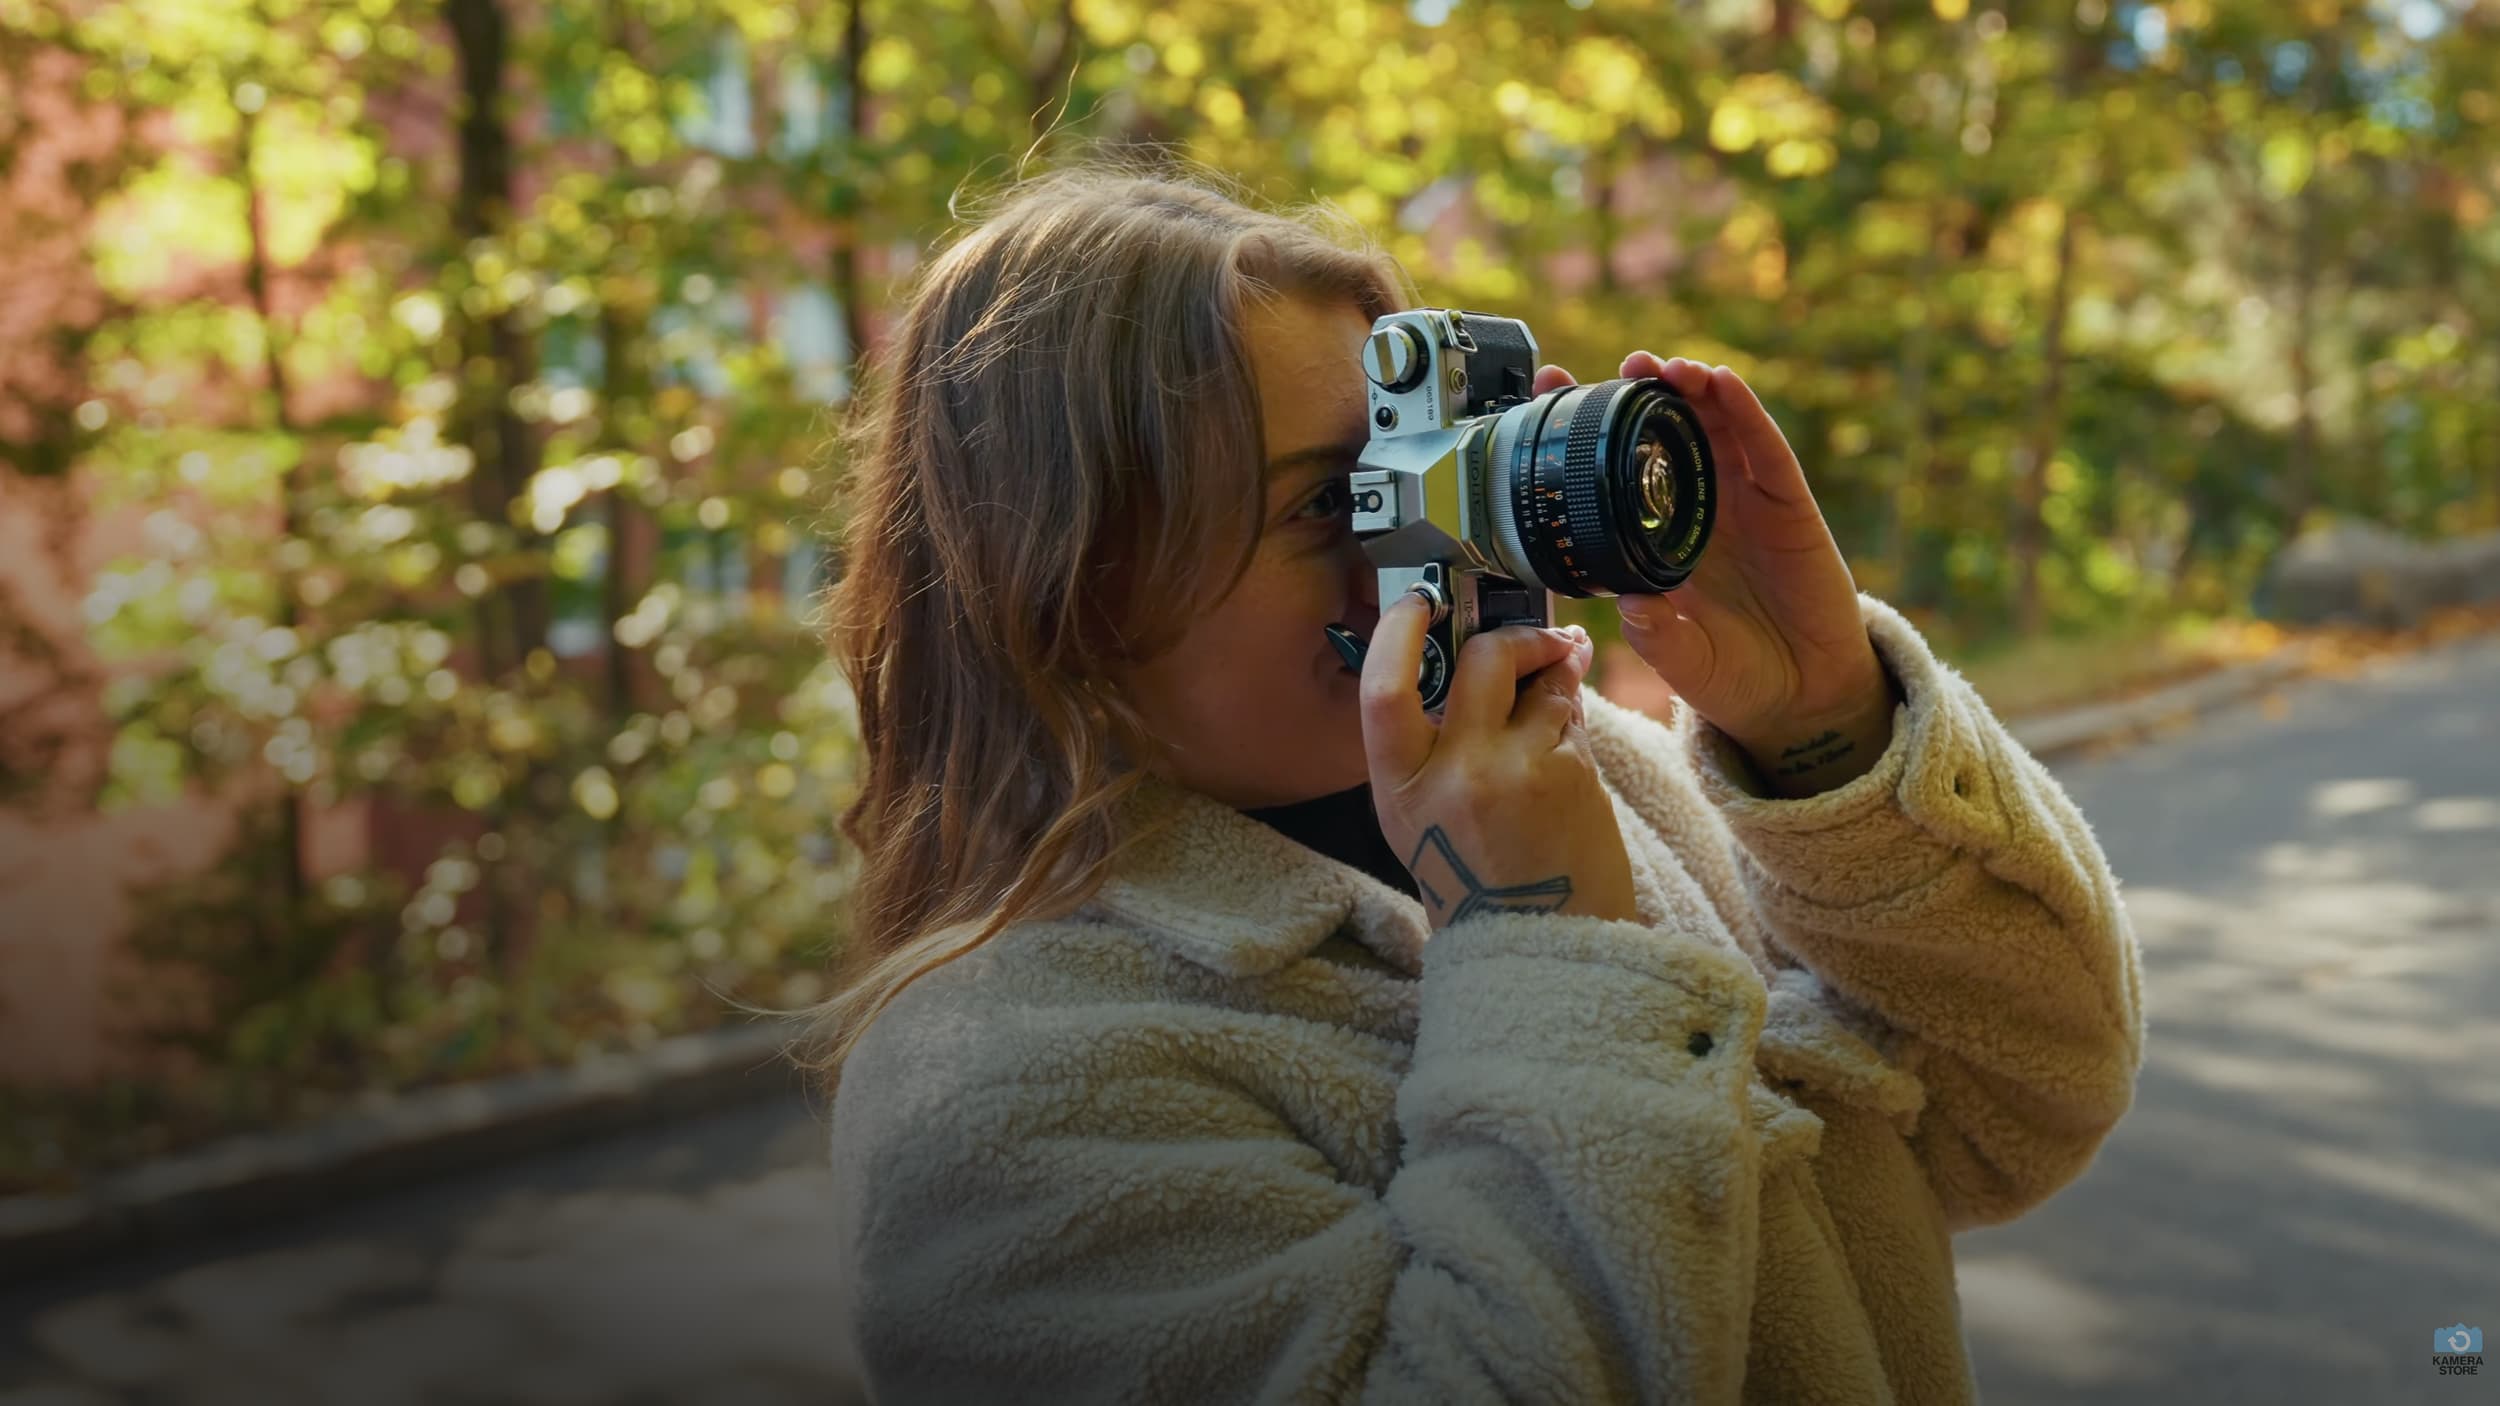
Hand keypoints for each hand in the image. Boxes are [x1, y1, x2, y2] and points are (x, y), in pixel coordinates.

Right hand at [1359, 592, 1639, 929]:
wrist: (1541, 948)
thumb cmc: (1477, 882)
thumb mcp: (1425, 818)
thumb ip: (1436, 746)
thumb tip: (1474, 659)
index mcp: (1399, 788)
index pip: (1383, 687)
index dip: (1397, 632)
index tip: (1420, 599)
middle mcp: (1452, 773)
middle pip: (1482, 660)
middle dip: (1517, 635)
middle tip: (1541, 638)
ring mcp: (1516, 771)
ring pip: (1545, 687)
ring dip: (1560, 681)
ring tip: (1564, 696)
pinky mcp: (1571, 777)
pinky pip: (1575, 724)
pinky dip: (1575, 727)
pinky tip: (1570, 757)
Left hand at [1534, 354, 1900, 796]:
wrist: (1801, 697)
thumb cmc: (1733, 675)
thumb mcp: (1684, 662)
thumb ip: (1658, 637)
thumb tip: (1631, 607)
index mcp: (1658, 536)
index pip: (1616, 470)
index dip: (1588, 428)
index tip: (1553, 390)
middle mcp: (1697, 507)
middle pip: (1667, 433)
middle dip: (1644, 393)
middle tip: (1622, 367)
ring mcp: (1744, 501)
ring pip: (1715, 428)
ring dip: (1692, 390)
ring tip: (1666, 367)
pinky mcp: (1789, 506)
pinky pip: (1767, 451)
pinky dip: (1746, 414)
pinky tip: (1725, 385)